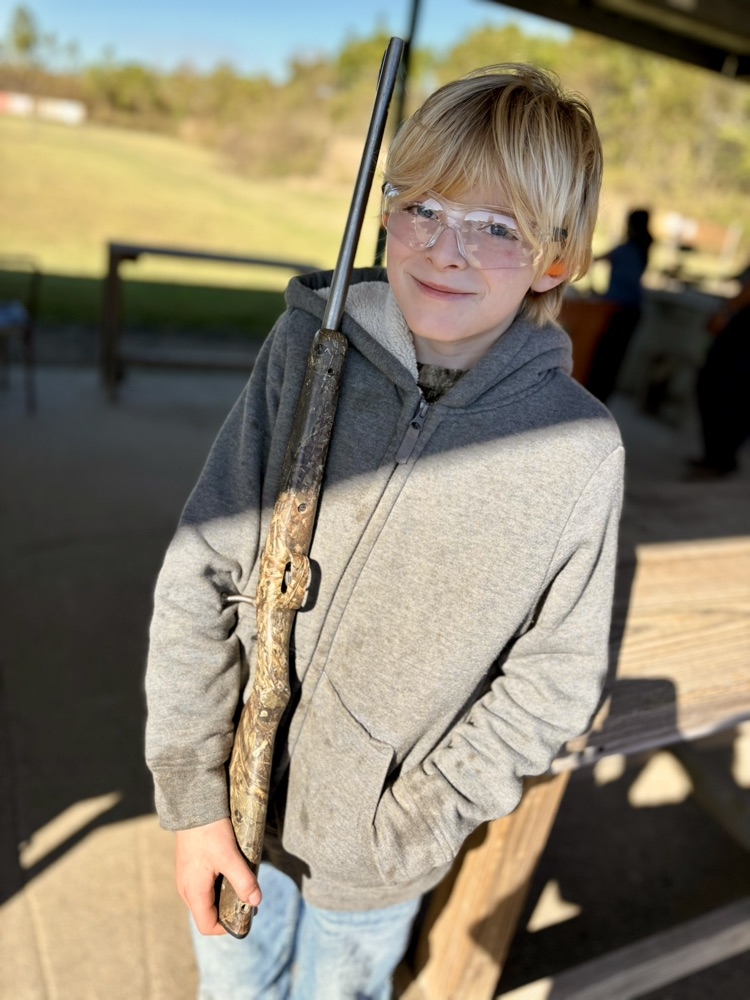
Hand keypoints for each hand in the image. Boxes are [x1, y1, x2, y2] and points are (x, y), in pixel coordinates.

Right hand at [175, 817, 261, 934]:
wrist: (193, 805)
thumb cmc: (209, 832)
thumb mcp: (230, 856)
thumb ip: (243, 881)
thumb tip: (255, 902)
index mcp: (193, 892)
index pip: (207, 925)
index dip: (226, 927)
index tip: (244, 915)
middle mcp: (186, 889)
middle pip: (207, 913)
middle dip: (228, 910)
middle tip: (248, 898)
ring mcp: (186, 878)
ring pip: (206, 898)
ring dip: (223, 896)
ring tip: (242, 882)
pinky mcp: (189, 867)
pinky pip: (203, 885)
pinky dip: (218, 884)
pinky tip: (231, 870)